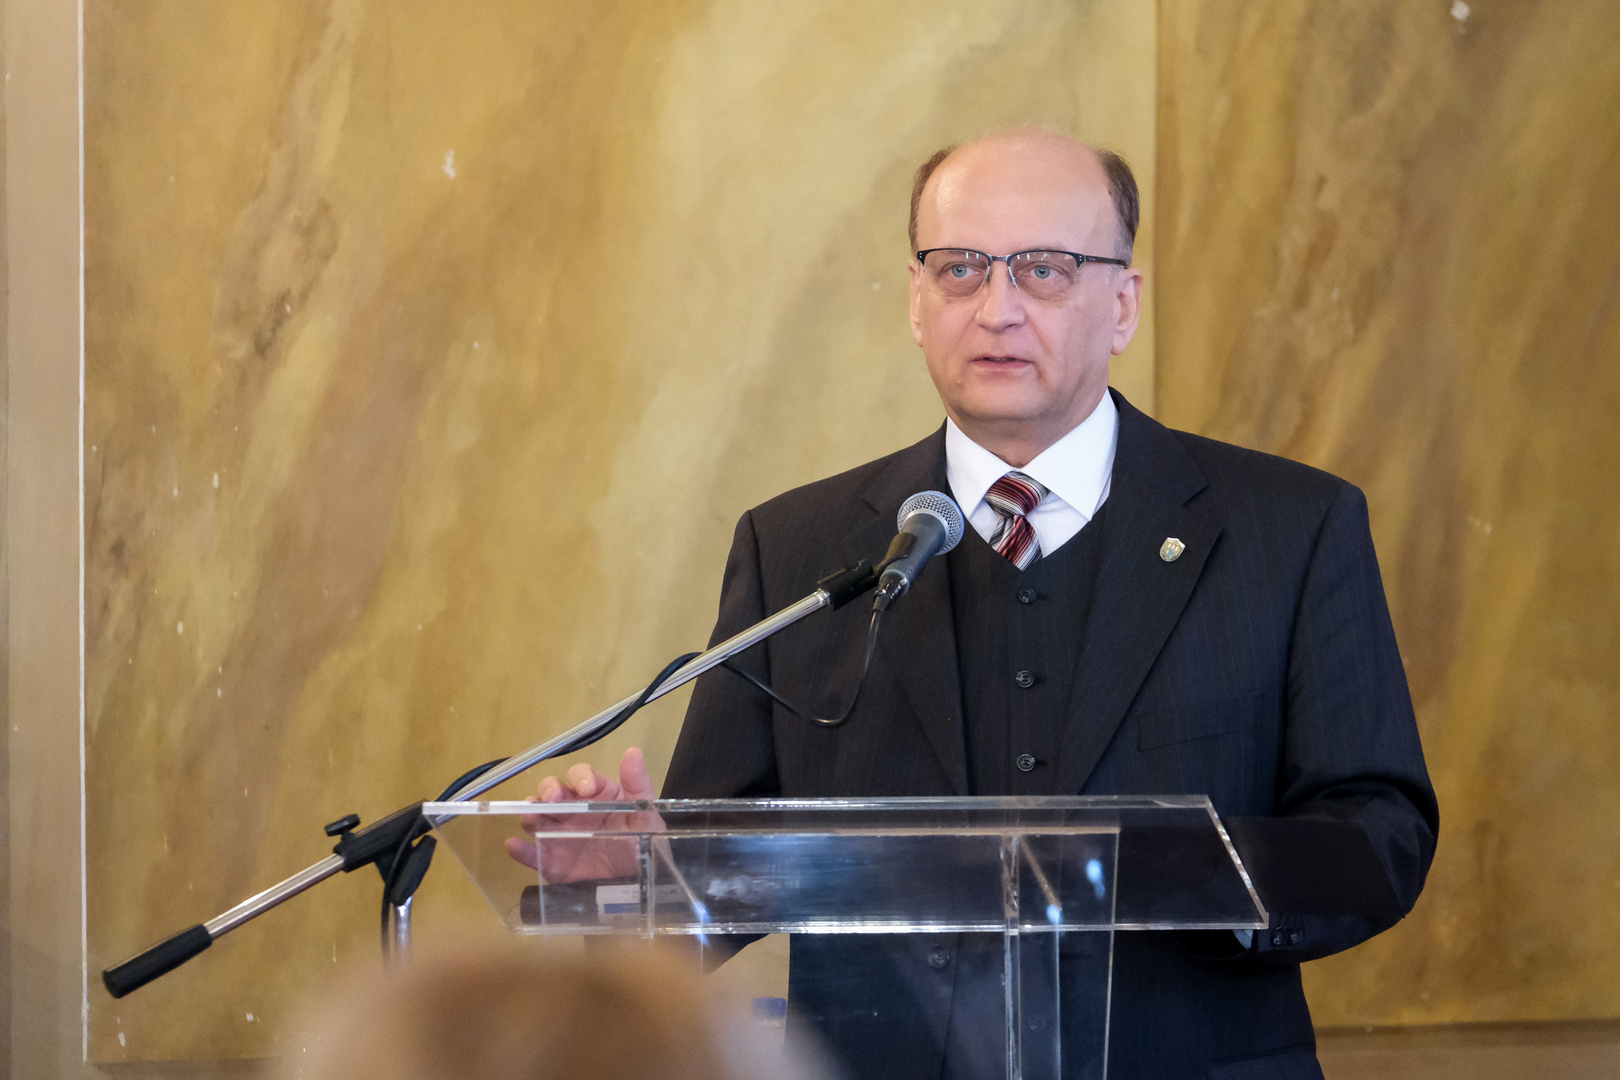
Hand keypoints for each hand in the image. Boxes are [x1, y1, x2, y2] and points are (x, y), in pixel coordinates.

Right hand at [504, 747, 663, 881]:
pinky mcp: (551, 861)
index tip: (585, 789)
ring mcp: (559, 834)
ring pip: (537, 817)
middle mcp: (574, 810)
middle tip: (551, 800)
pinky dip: (520, 850)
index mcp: (597, 794)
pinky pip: (532, 854)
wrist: (637, 885)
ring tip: (529, 818)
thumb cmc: (643, 844)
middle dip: (548, 791)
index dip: (580, 778)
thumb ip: (637, 784)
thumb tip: (633, 752)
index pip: (582, 777)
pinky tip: (514, 845)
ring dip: (530, 814)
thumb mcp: (645, 814)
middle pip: (553, 792)